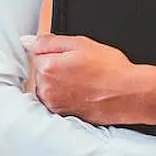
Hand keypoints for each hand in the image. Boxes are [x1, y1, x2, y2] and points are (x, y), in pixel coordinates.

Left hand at [22, 34, 155, 125]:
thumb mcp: (81, 43)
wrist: (128, 94)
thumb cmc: (110, 69)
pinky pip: (56, 100)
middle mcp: (46, 88)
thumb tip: (27, 41)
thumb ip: (49, 41)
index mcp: (47, 67)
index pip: (37, 53)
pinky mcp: (62, 114)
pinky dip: (65, 95)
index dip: (56, 52)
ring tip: (83, 80)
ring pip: (48, 86)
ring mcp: (53, 103)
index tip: (72, 55)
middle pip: (41, 71)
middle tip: (80, 67)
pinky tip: (83, 92)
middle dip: (56, 67)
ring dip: (59, 82)